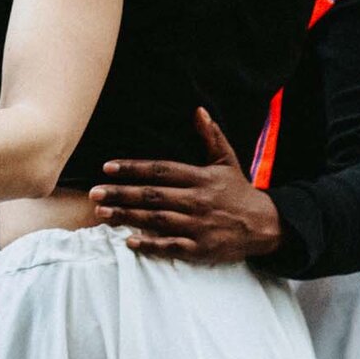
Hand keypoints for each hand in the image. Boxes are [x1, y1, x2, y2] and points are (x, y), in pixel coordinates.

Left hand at [91, 107, 282, 262]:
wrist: (266, 225)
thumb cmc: (240, 191)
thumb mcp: (227, 161)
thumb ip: (211, 136)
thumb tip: (198, 110)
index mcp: (200, 178)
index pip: (160, 170)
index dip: (133, 168)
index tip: (107, 167)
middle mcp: (196, 201)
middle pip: (152, 195)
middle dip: (121, 193)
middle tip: (94, 192)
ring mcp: (198, 225)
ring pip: (156, 220)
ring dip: (127, 216)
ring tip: (102, 213)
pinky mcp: (201, 248)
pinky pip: (171, 246)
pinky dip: (150, 244)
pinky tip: (129, 241)